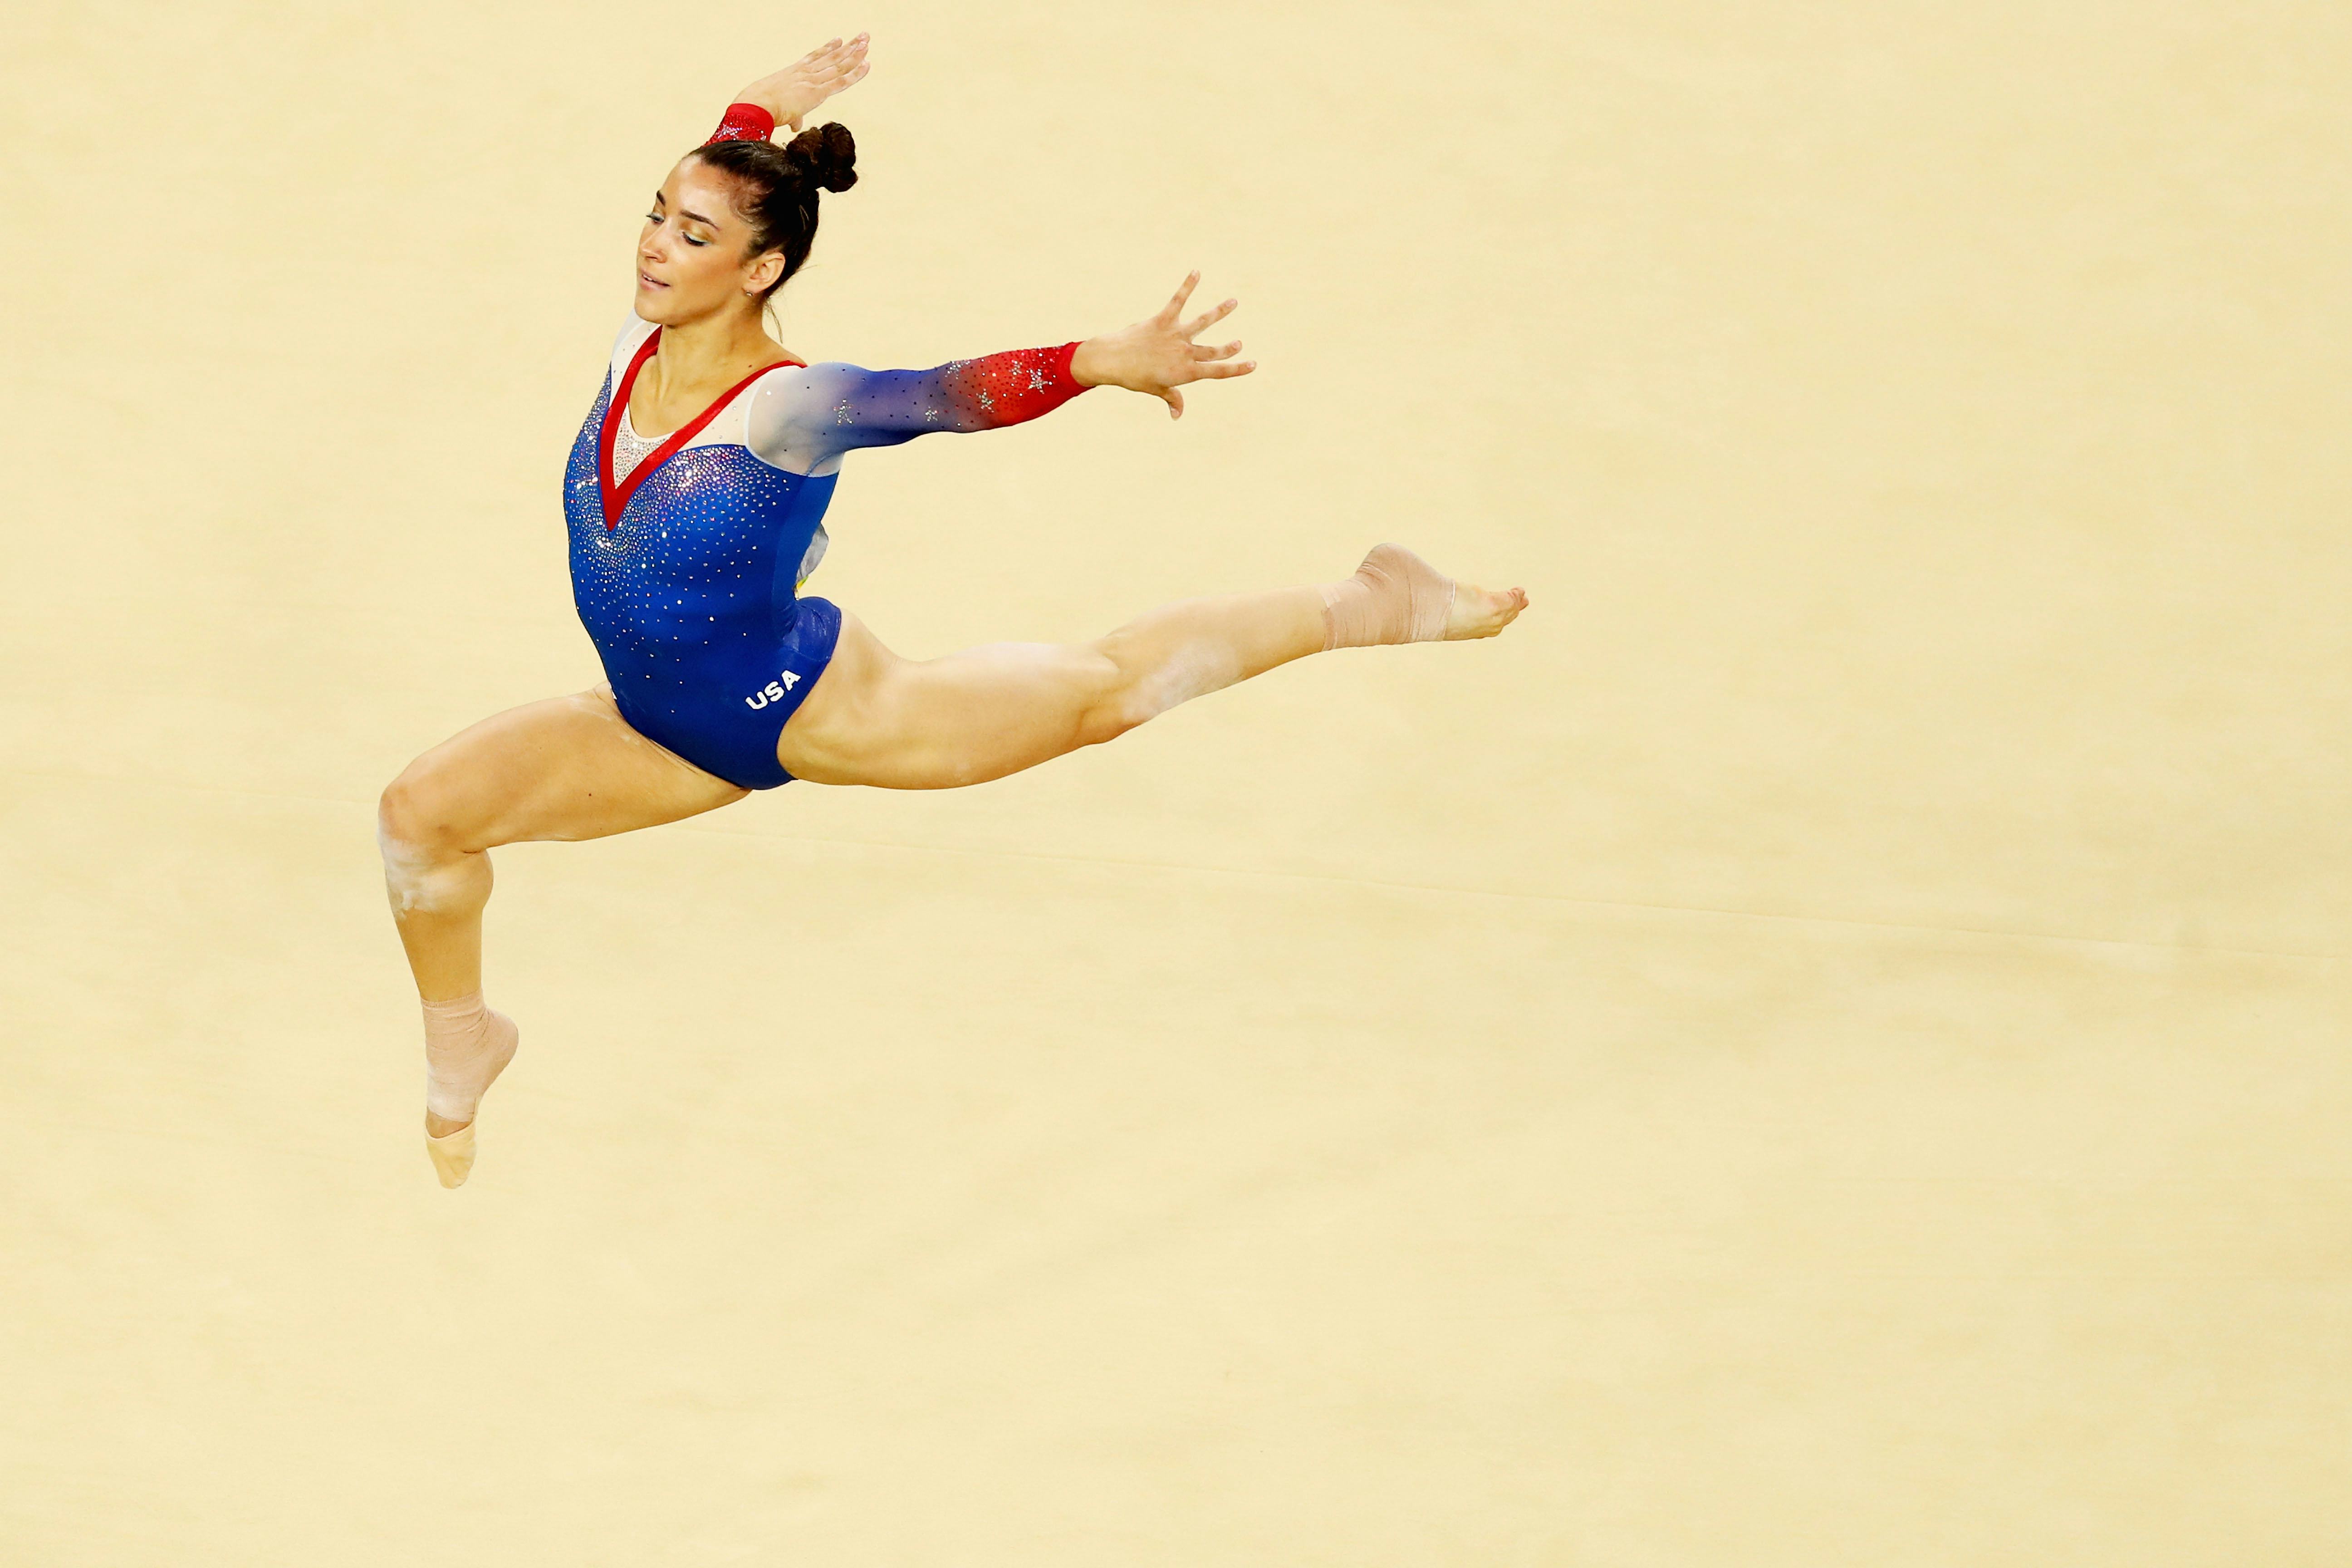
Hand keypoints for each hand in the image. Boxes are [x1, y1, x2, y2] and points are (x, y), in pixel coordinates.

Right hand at [734, 33, 871, 133]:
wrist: (757, 105)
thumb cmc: (761, 106)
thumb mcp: (780, 108)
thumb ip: (793, 116)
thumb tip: (795, 125)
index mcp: (794, 73)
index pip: (815, 57)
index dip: (828, 48)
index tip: (839, 40)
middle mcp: (805, 73)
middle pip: (831, 57)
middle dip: (849, 47)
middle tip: (862, 36)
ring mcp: (812, 81)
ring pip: (839, 65)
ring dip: (855, 53)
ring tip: (866, 41)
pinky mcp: (817, 92)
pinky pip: (841, 82)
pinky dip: (855, 73)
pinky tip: (866, 64)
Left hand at [1069, 272, 1256, 418]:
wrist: (1112, 361)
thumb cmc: (1134, 377)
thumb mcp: (1155, 389)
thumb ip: (1172, 399)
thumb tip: (1177, 415)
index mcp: (1185, 372)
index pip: (1217, 371)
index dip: (1237, 369)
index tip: (1253, 364)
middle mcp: (1184, 353)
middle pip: (1213, 350)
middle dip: (1229, 348)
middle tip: (1239, 344)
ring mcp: (1175, 335)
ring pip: (1203, 321)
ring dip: (1220, 311)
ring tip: (1233, 302)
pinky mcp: (1164, 320)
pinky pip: (1178, 300)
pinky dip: (1188, 285)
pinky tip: (1196, 272)